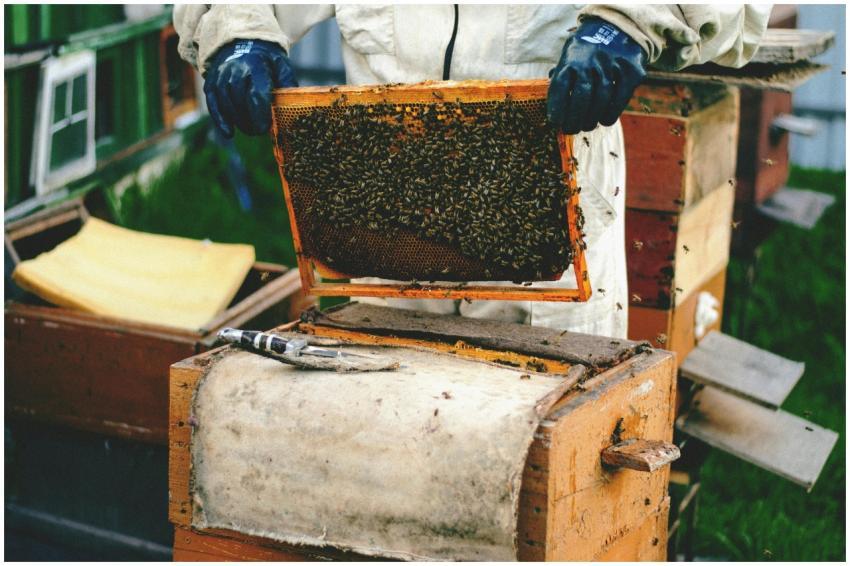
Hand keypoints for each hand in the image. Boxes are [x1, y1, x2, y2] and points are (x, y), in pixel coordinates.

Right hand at [204, 39, 297, 137]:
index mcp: (256, 65)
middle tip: (258, 131)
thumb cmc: (267, 61)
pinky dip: (220, 120)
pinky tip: (229, 133)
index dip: (260, 114)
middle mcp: (235, 69)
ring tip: (249, 130)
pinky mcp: (211, 82)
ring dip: (237, 120)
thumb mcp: (281, 66)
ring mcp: (220, 75)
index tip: (265, 128)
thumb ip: (287, 84)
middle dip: (249, 120)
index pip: (256, 93)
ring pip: (226, 103)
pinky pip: (213, 103)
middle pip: (239, 100)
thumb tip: (293, 105)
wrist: (242, 44)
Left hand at [547, 18, 645, 134]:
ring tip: (587, 126)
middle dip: (574, 119)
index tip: (555, 122)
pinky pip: (620, 97)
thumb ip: (561, 79)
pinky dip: (611, 113)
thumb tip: (554, 107)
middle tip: (572, 129)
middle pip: (581, 96)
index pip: (560, 86)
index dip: (556, 108)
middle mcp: (590, 60)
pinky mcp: (631, 70)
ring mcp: (612, 64)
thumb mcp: (569, 57)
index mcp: (571, 59)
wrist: (618, 28)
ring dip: (592, 118)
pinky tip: (604, 120)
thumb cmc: (586, 53)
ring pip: (602, 99)